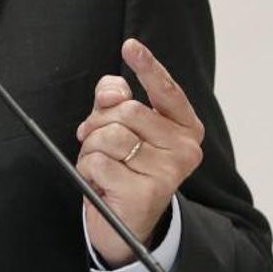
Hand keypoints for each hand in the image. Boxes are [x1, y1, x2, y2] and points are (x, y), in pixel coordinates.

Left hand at [75, 39, 204, 266]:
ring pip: (108, 136)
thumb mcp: (119, 129)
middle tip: (98, 144)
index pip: (167, 91)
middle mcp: (185, 149)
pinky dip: (87, 170)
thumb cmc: (124, 169)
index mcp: (185, 128)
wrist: (125, 225)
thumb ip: (115, 101)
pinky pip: (96, 162)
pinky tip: (102, 183)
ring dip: (91, 149)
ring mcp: (169, 172)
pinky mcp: (146, 192)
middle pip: (125, 111)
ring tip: (103, 167)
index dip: (147, 67)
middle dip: (98, 125)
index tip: (130, 46)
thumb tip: (114, 90)